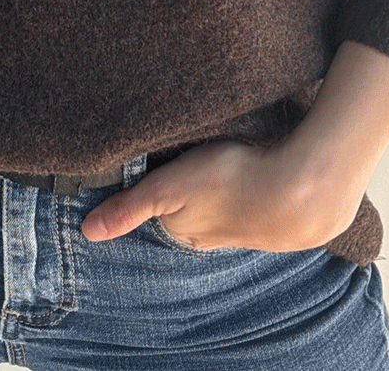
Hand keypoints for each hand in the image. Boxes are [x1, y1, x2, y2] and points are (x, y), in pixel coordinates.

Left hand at [79, 137, 368, 251]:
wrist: (301, 189)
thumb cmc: (230, 182)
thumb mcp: (168, 189)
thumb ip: (129, 207)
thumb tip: (87, 232)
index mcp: (188, 233)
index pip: (163, 207)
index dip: (162, 180)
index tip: (167, 156)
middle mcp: (218, 236)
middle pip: (195, 205)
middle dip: (194, 183)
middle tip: (199, 152)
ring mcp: (253, 225)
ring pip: (227, 199)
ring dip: (227, 180)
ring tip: (227, 154)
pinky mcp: (280, 208)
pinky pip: (259, 192)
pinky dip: (256, 179)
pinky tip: (258, 162)